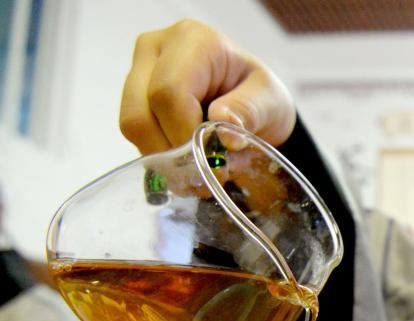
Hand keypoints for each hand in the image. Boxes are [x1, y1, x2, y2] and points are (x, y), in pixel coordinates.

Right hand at [119, 19, 294, 153]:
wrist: (251, 99)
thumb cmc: (261, 96)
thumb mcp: (270, 102)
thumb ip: (249, 113)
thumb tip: (225, 132)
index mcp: (193, 41)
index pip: (169, 91)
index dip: (182, 134)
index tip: (209, 161)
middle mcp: (156, 48)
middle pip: (139, 111)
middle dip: (170, 152)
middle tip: (201, 174)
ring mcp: (139, 70)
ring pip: (131, 125)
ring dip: (163, 158)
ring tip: (197, 170)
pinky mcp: (134, 95)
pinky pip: (135, 134)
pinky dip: (160, 156)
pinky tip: (186, 161)